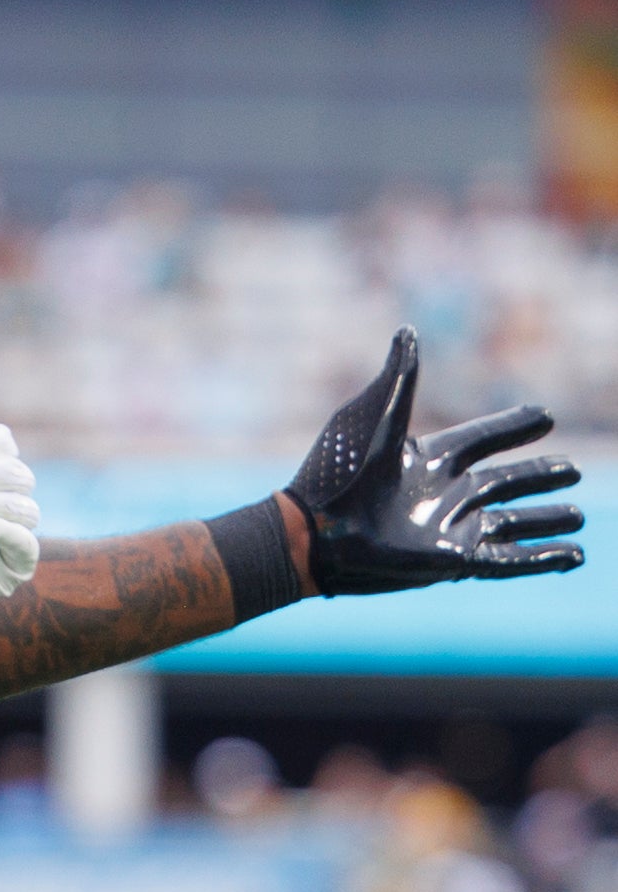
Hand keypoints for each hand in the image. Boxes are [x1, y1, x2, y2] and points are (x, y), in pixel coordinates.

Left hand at [289, 329, 582, 593]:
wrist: (313, 533)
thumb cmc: (336, 472)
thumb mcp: (372, 418)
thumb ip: (398, 379)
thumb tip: (407, 330)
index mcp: (428, 458)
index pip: (483, 439)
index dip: (512, 427)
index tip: (545, 417)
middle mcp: (444, 493)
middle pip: (506, 482)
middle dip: (539, 476)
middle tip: (574, 469)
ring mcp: (450, 528)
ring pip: (514, 522)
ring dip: (547, 519)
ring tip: (579, 516)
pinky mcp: (453, 561)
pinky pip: (510, 560)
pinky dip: (543, 558)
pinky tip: (573, 556)